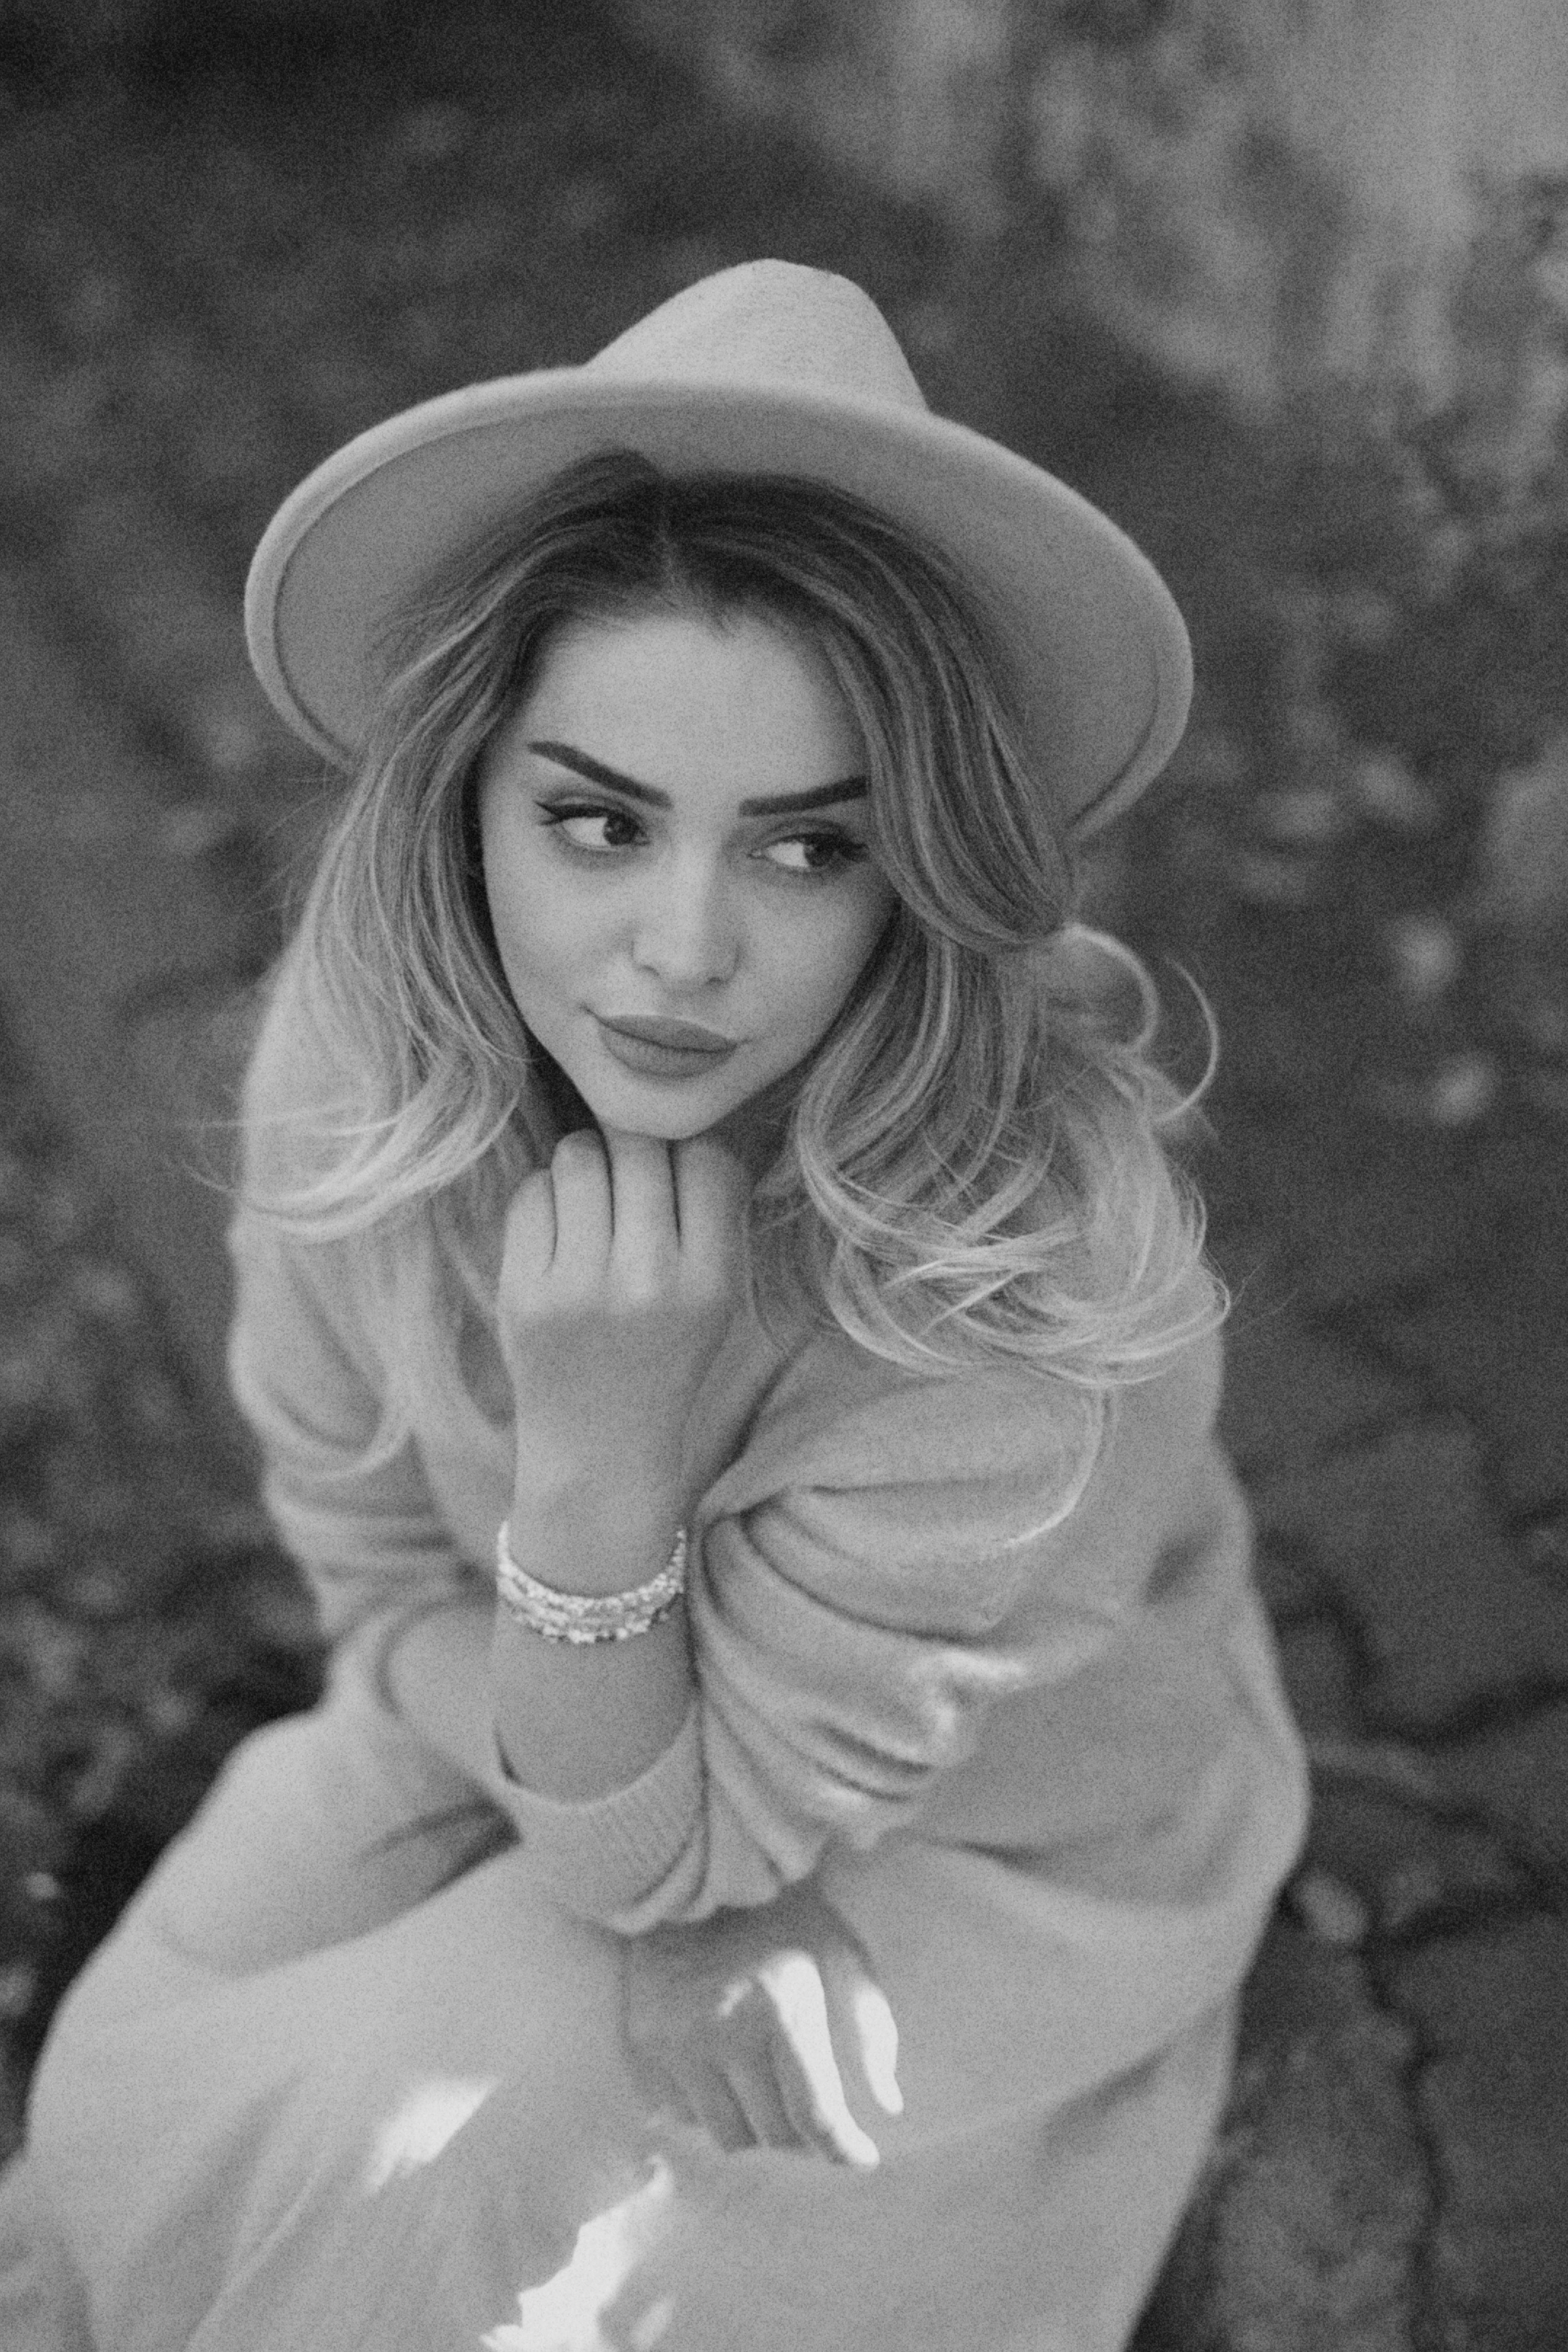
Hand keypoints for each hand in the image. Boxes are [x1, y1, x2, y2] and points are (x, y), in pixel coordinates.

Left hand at [497, 1125, 749, 1514]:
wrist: (600, 1451)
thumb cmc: (664, 1355)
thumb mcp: (718, 1294)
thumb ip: (712, 1212)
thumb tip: (687, 1111)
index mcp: (712, 1282)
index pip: (708, 1159)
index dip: (690, 1151)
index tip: (678, 1173)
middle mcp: (648, 1282)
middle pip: (639, 1146)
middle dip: (633, 1148)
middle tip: (628, 1178)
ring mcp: (579, 1288)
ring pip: (579, 1156)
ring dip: (586, 1162)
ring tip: (593, 1201)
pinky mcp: (524, 1292)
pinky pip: (532, 1192)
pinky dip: (547, 1197)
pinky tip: (560, 1234)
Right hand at [622, 1881, 902, 2168]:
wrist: (695, 1879)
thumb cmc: (782, 1917)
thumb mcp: (841, 1951)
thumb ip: (871, 2027)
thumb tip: (890, 2107)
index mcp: (781, 2005)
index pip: (814, 2114)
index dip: (844, 2148)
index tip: (863, 2156)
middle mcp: (725, 2030)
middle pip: (773, 2133)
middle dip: (804, 2134)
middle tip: (815, 2113)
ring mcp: (678, 2041)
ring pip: (728, 2135)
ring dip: (757, 2127)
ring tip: (770, 2093)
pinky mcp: (645, 2046)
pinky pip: (685, 2117)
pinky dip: (713, 2111)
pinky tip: (727, 2078)